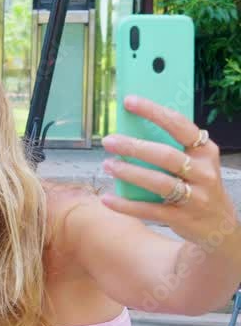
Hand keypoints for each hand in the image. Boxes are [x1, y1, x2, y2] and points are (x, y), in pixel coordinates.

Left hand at [101, 95, 239, 244]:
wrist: (218, 225)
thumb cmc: (197, 185)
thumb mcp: (194, 163)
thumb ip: (170, 147)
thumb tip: (130, 130)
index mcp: (205, 151)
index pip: (179, 125)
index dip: (153, 111)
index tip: (129, 100)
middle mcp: (203, 172)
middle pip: (166, 155)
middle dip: (134, 147)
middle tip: (108, 140)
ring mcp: (195, 197)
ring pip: (159, 182)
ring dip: (130, 173)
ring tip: (108, 165)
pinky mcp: (182, 218)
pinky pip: (149, 210)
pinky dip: (126, 205)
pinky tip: (107, 198)